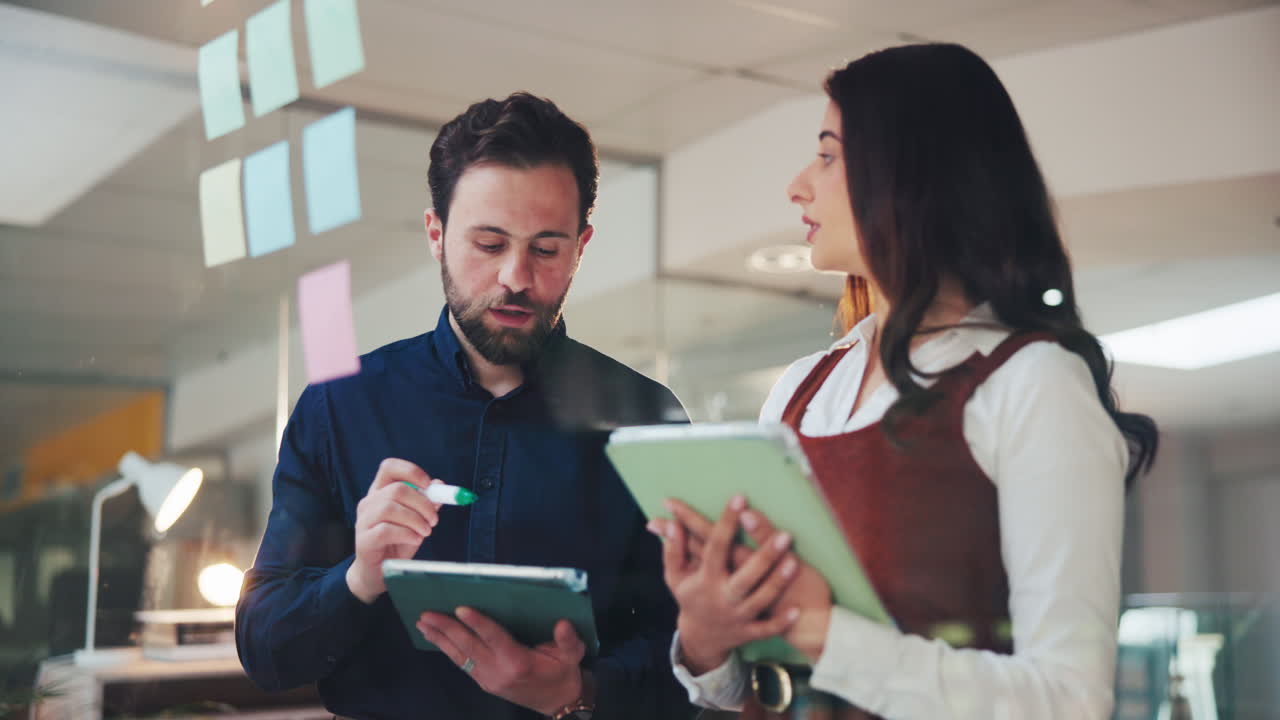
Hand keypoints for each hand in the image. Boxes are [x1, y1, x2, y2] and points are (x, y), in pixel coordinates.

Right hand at [345, 458, 443, 603]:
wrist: (378, 573)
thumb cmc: (397, 542)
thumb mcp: (416, 521)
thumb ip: (427, 502)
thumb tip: (440, 485)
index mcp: (380, 492)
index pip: (389, 467)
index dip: (411, 471)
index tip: (429, 485)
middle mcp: (369, 503)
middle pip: (396, 489)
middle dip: (423, 503)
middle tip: (434, 519)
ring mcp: (363, 521)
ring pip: (390, 508)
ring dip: (415, 520)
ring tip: (425, 532)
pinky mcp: (363, 540)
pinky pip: (385, 530)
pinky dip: (406, 534)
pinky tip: (414, 540)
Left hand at [418, 607, 587, 714]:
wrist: (558, 703)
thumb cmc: (563, 674)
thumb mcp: (572, 656)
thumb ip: (568, 640)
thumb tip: (563, 624)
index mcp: (518, 662)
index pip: (494, 638)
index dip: (477, 623)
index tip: (461, 608)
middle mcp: (498, 672)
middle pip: (468, 646)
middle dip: (446, 629)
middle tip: (427, 613)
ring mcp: (488, 679)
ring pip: (459, 656)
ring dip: (440, 639)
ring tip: (422, 624)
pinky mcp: (484, 682)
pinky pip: (462, 663)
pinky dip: (447, 649)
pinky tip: (436, 638)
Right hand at [672, 503, 834, 661]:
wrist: (700, 638)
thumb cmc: (690, 596)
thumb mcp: (675, 576)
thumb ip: (673, 549)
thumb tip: (673, 524)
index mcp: (705, 579)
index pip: (716, 546)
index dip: (726, 523)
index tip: (739, 498)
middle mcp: (723, 597)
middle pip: (746, 576)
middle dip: (765, 556)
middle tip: (784, 535)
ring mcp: (738, 616)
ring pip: (761, 600)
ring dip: (777, 582)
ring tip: (795, 561)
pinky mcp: (749, 632)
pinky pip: (767, 628)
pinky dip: (781, 622)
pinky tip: (796, 609)